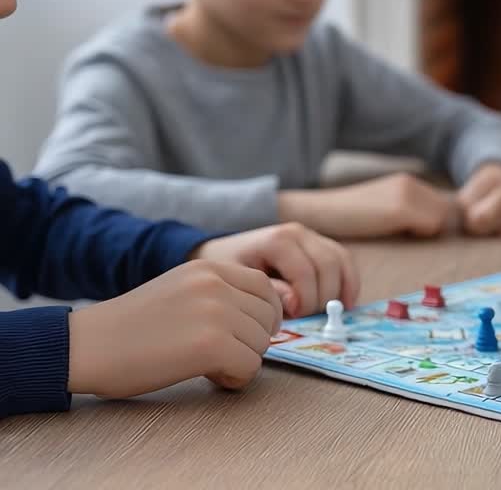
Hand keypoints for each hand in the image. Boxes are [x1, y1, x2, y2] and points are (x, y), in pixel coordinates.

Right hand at [67, 260, 280, 397]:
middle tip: (221, 356)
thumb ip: (218, 295)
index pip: (265, 287)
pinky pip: (250, 366)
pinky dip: (235, 378)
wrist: (86, 346)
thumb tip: (263, 319)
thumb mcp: (179, 291)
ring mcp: (216, 312)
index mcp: (208, 268)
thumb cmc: (128, 328)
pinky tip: (209, 377)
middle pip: (267, 317)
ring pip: (261, 343)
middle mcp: (216, 284)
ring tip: (209, 366)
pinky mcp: (212, 344)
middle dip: (251, 341)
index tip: (247, 334)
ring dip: (242, 361)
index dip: (263, 315)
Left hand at [195, 223, 358, 317]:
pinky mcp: (320, 242)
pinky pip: (344, 259)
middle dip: (323, 297)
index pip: (305, 271)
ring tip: (331, 313)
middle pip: (328, 266)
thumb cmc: (230, 268)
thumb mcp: (239, 282)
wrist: (224, 250)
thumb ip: (267, 292)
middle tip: (308, 317)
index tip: (294, 316)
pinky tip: (345, 302)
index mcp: (277, 240)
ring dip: (341, 290)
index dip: (306, 299)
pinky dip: (349, 281)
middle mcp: (298, 232)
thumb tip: (294, 303)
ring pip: (341, 261)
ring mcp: (311, 235)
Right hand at [278, 173, 457, 239]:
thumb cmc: (348, 219)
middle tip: (400, 231)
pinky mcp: (400, 207)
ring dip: (423, 230)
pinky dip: (417, 233)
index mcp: (406, 182)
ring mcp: (406, 192)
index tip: (409, 229)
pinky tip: (390, 230)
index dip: (429, 221)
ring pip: (439, 220)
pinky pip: (430, 225)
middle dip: (430, 226)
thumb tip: (435, 226)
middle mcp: (410, 182)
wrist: (319, 211)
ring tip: (393, 230)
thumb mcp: (382, 208)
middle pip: (444, 212)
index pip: (441, 205)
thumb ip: (407, 212)